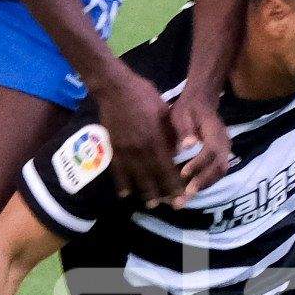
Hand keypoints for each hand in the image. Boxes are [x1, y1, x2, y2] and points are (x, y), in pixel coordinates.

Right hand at [95, 65, 185, 203]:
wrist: (115, 88)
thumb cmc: (145, 96)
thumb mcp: (166, 113)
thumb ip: (172, 135)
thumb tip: (179, 153)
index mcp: (156, 140)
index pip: (168, 170)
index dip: (174, 186)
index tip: (181, 198)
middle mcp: (140, 149)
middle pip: (152, 177)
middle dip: (162, 194)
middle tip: (170, 206)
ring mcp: (124, 150)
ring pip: (136, 177)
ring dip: (144, 192)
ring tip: (151, 203)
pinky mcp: (112, 147)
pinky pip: (117, 170)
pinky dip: (122, 183)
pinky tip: (126, 194)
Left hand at [164, 96, 234, 203]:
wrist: (201, 101)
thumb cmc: (188, 108)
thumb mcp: (181, 114)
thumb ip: (185, 130)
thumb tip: (187, 146)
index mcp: (214, 131)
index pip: (211, 150)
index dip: (199, 164)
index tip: (183, 173)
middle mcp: (224, 143)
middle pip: (219, 166)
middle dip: (203, 182)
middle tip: (185, 195)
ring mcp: (225, 150)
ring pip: (219, 172)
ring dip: (204, 186)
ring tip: (185, 199)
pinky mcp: (221, 156)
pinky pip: (216, 172)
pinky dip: (205, 183)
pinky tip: (189, 191)